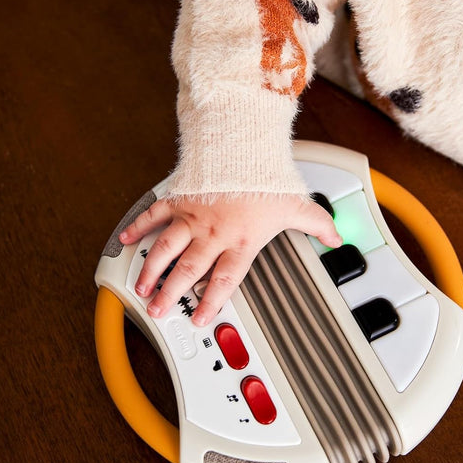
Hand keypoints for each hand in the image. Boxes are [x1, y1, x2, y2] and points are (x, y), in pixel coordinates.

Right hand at [118, 193, 341, 325]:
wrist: (243, 145)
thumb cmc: (268, 177)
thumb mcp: (298, 204)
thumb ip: (317, 224)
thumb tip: (337, 236)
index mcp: (240, 241)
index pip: (224, 281)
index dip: (211, 303)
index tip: (199, 317)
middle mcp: (213, 234)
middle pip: (188, 272)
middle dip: (171, 295)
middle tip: (158, 309)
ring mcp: (193, 217)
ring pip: (166, 250)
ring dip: (151, 270)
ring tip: (141, 287)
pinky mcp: (179, 198)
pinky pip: (155, 215)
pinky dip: (138, 227)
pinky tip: (125, 240)